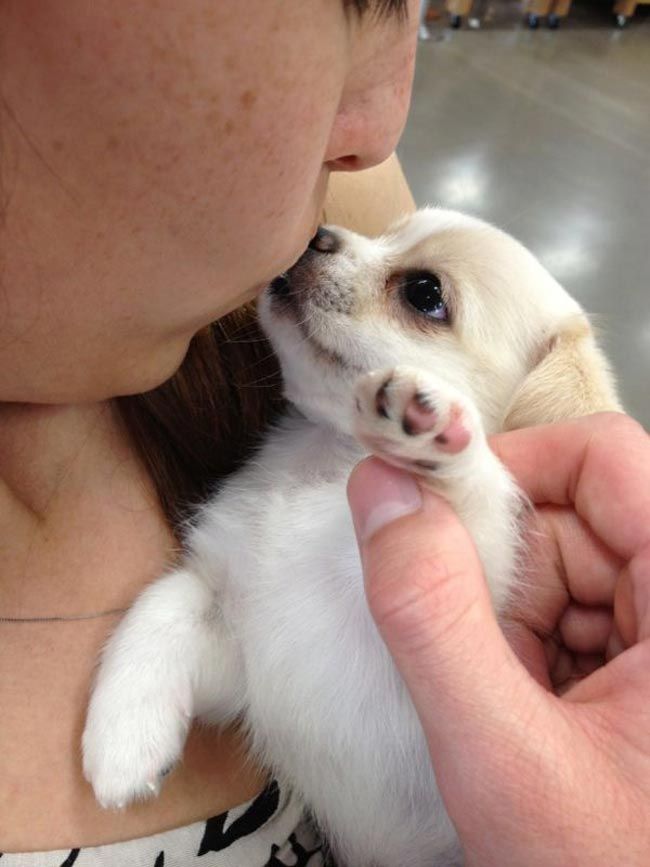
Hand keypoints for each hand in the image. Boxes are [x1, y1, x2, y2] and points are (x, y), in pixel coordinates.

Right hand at [347, 413, 649, 866]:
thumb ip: (432, 614)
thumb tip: (383, 494)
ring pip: (562, 567)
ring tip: (512, 704)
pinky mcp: (645, 664)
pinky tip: (529, 712)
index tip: (431, 514)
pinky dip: (525, 649)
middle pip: (573, 514)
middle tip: (476, 653)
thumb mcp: (504, 754)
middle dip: (501, 574)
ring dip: (509, 621)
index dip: (510, 468)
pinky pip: (570, 613)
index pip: (601, 455)